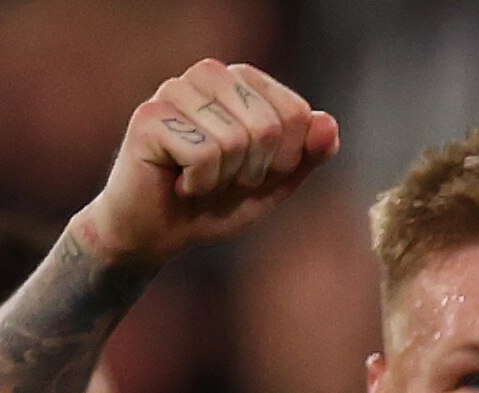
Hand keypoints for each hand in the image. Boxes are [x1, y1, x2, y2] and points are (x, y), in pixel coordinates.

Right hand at [76, 60, 339, 269]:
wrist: (157, 232)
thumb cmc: (215, 202)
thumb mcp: (274, 184)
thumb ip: (307, 156)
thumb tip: (328, 122)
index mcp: (242, 81)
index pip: (297, 114)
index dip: (285, 160)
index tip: (255, 173)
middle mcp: (208, 75)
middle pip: (268, 126)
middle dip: (255, 171)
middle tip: (224, 180)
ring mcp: (175, 90)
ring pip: (235, 140)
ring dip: (224, 179)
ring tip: (200, 180)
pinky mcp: (149, 117)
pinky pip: (204, 155)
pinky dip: (200, 184)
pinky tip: (179, 183)